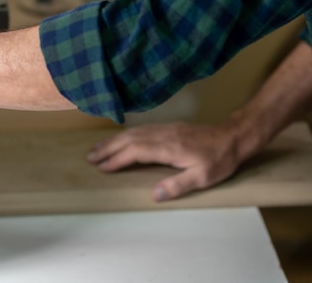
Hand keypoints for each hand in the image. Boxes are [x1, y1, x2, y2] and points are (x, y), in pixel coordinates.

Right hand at [87, 122, 247, 201]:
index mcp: (169, 148)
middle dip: (108, 148)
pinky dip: (124, 135)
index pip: (136, 152)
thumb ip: (178, 185)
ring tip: (97, 148)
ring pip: (132, 132)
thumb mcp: (203, 178)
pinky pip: (139, 129)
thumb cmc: (219, 160)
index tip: (102, 168)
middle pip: (128, 139)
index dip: (117, 159)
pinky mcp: (166, 127)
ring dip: (113, 140)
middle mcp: (162, 135)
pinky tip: (118, 140)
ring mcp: (163, 129)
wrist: (232, 137)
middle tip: (90, 157)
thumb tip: (155, 195)